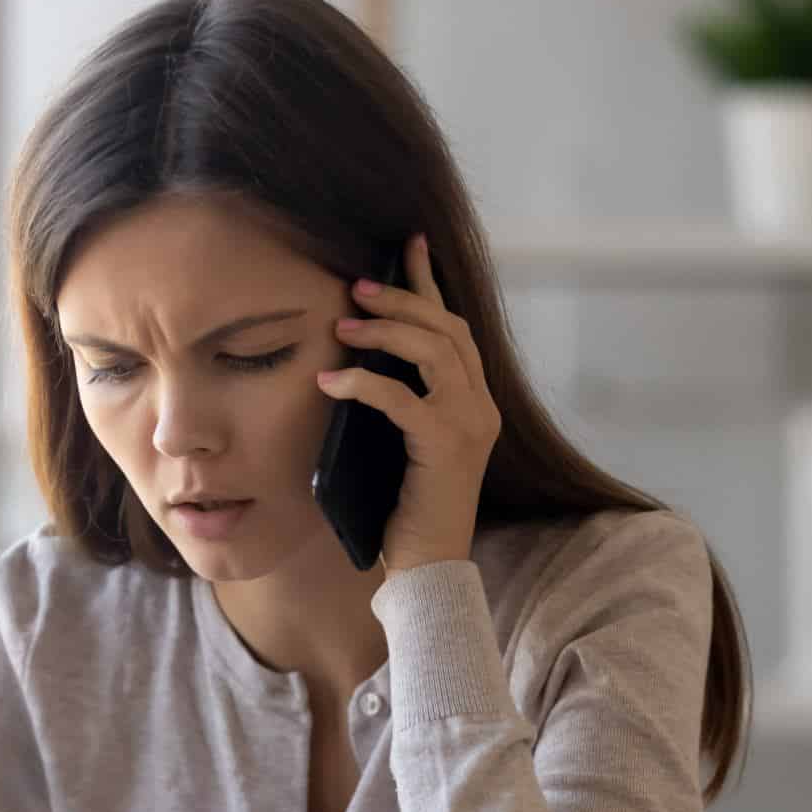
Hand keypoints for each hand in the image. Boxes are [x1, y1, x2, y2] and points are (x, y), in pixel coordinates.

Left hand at [316, 233, 500, 575]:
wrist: (428, 567)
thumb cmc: (406, 508)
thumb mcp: (401, 442)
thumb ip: (397, 401)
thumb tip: (355, 355)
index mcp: (474, 402)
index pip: (454, 328)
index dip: (431, 284)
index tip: (408, 245)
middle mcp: (480, 407)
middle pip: (447, 330)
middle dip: (402, 299)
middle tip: (356, 285)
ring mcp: (469, 424)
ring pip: (434, 352)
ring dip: (386, 331)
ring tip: (342, 326)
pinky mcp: (446, 446)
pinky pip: (402, 399)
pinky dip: (364, 384)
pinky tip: (331, 381)